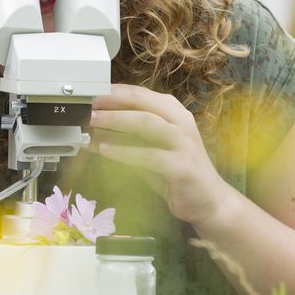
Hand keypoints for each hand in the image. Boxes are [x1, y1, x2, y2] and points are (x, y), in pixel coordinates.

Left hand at [89, 84, 233, 226]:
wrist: (208, 202)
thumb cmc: (173, 173)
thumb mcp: (145, 150)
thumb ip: (122, 139)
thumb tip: (90, 131)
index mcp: (172, 112)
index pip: (139, 93)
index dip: (112, 92)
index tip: (88, 93)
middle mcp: (181, 122)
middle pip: (142, 102)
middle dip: (111, 101)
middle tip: (86, 104)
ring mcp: (184, 142)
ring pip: (146, 123)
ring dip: (115, 120)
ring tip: (92, 122)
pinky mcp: (183, 166)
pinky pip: (149, 155)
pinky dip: (124, 152)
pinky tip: (105, 150)